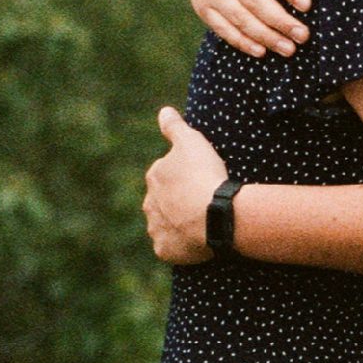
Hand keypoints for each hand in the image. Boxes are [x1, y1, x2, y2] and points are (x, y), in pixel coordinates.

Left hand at [143, 108, 229, 263]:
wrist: (214, 213)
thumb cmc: (204, 174)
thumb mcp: (191, 141)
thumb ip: (175, 127)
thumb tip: (164, 111)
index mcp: (154, 176)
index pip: (165, 175)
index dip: (184, 177)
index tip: (201, 179)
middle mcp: (149, 203)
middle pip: (163, 201)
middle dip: (178, 202)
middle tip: (203, 201)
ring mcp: (156, 228)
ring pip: (166, 225)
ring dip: (179, 223)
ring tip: (203, 222)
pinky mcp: (164, 250)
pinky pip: (172, 247)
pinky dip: (182, 245)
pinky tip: (199, 239)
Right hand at [185, 0, 334, 56]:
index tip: (307, 5)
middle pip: (255, 0)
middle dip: (280, 21)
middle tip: (304, 35)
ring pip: (240, 18)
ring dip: (266, 36)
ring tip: (290, 49)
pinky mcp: (203, 7)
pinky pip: (223, 29)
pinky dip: (243, 42)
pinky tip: (263, 51)